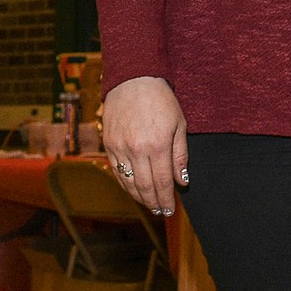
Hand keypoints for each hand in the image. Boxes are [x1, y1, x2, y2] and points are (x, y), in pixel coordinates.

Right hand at [102, 76, 187, 215]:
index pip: (163, 181)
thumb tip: (182, 180)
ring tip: (149, 204)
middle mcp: (137, 150)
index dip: (166, 198)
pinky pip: (117, 172)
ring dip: (139, 197)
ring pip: (128, 183)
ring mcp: (120, 148)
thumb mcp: (179, 123)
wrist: (134, 80)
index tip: (170, 209)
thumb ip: (180, 155)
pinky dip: (125, 184)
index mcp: (157, 145)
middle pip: (145, 186)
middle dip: (154, 202)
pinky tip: (133, 190)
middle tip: (161, 211)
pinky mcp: (109, 145)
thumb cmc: (161, 99)